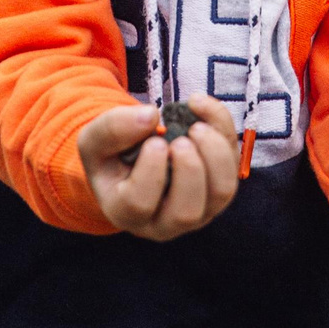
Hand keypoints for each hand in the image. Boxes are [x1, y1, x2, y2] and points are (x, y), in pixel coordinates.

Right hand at [78, 95, 240, 239]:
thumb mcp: (95, 140)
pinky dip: (223, 131)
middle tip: (180, 139)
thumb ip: (112, 129)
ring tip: (197, 127)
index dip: (150, 171)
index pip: (139, 204)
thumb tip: (151, 116)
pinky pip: (233, 165)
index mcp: (127, 213)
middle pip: (186, 212)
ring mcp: (197, 209)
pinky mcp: (218, 188)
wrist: (130, 159)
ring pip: (221, 193)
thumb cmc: (110, 156)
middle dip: (189, 170)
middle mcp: (165, 221)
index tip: (154, 142)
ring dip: (216, 155)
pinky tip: (199, 106)